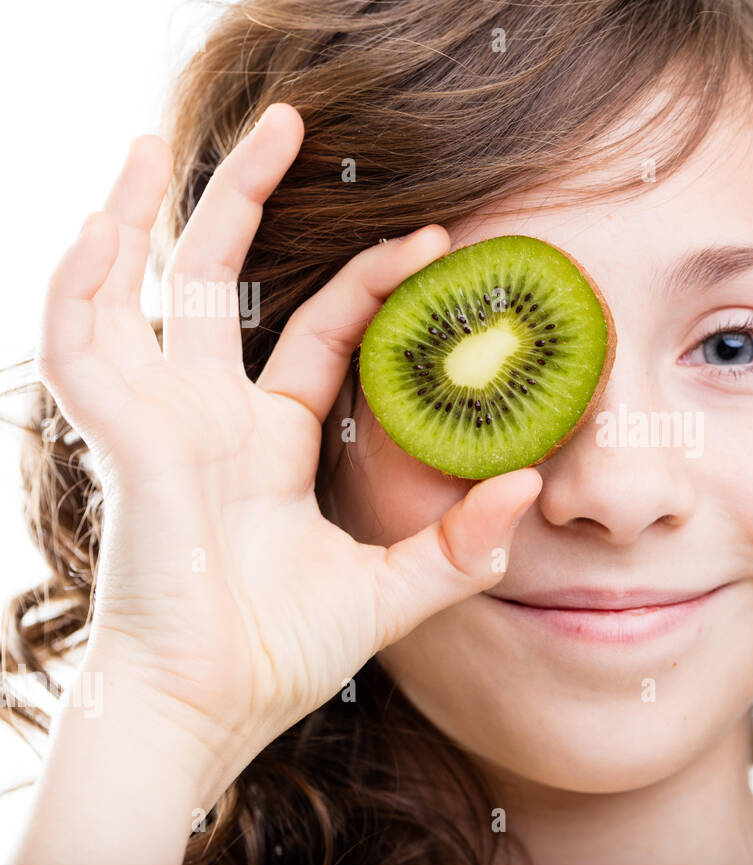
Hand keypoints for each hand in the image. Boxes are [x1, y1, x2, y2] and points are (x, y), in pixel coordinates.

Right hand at [35, 103, 540, 799]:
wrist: (210, 709)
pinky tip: (102, 222)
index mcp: (267, 443)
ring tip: (160, 142)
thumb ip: (458, 544)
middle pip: (219, 280)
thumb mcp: (390, 589)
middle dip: (246, 197)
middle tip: (291, 123)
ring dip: (143, 211)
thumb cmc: (280, 655)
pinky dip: (80, 280)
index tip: (431, 242)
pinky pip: (78, 340)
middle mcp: (208, 417)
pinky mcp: (120, 436)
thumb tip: (529, 484)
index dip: (367, 282)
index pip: (318, 332)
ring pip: (136, 289)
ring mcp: (159, 420)